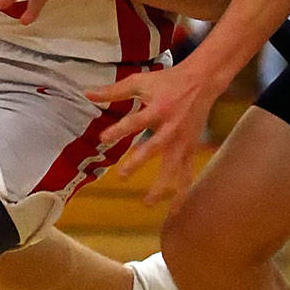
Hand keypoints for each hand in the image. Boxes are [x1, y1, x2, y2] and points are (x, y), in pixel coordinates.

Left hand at [86, 56, 226, 209]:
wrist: (202, 81)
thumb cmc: (167, 81)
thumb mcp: (140, 81)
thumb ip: (114, 90)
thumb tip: (87, 93)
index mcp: (157, 109)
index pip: (135, 121)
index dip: (119, 130)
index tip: (103, 139)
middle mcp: (170, 127)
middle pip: (155, 147)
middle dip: (139, 161)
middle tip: (122, 176)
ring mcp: (182, 140)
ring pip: (173, 166)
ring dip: (161, 185)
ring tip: (147, 203)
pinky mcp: (190, 148)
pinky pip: (187, 172)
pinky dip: (182, 190)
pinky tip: (174, 208)